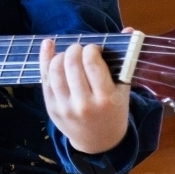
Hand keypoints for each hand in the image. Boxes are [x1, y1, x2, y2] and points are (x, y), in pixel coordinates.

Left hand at [39, 30, 131, 154]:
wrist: (98, 143)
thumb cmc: (113, 112)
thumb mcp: (123, 90)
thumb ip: (126, 60)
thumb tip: (130, 30)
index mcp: (106, 100)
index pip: (92, 64)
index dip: (91, 49)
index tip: (93, 48)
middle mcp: (84, 105)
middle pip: (72, 65)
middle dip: (75, 49)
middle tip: (80, 49)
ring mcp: (65, 107)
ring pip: (55, 70)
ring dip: (61, 55)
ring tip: (69, 54)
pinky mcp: (51, 108)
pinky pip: (44, 79)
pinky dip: (45, 59)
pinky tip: (49, 47)